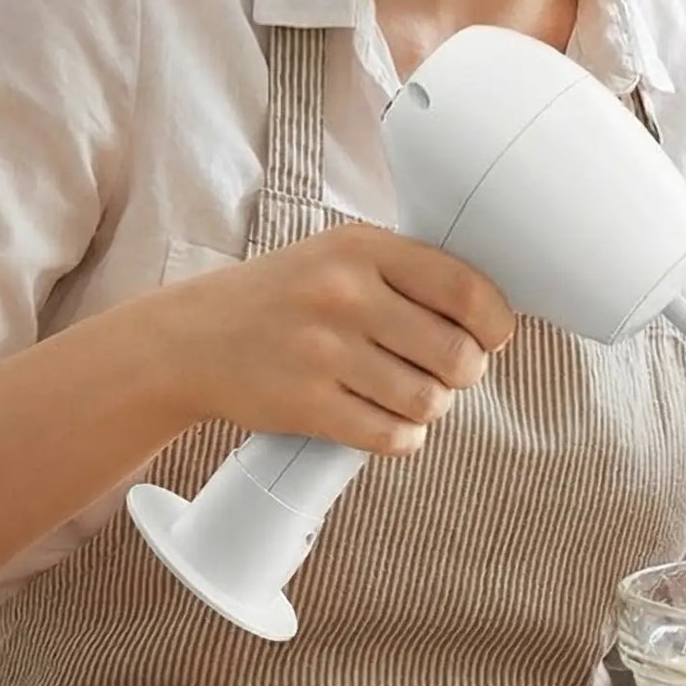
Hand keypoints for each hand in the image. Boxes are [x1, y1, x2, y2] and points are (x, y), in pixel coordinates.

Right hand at [146, 223, 516, 456]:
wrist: (190, 339)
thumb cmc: (285, 297)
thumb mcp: (341, 255)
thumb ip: (410, 271)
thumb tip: (492, 311)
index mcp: (363, 248)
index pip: (468, 291)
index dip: (495, 324)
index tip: (491, 336)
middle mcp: (343, 295)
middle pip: (458, 356)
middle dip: (465, 372)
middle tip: (446, 371)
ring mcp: (322, 352)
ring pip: (429, 401)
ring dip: (430, 407)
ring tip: (408, 394)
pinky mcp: (305, 405)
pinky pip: (391, 437)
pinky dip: (400, 436)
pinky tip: (383, 419)